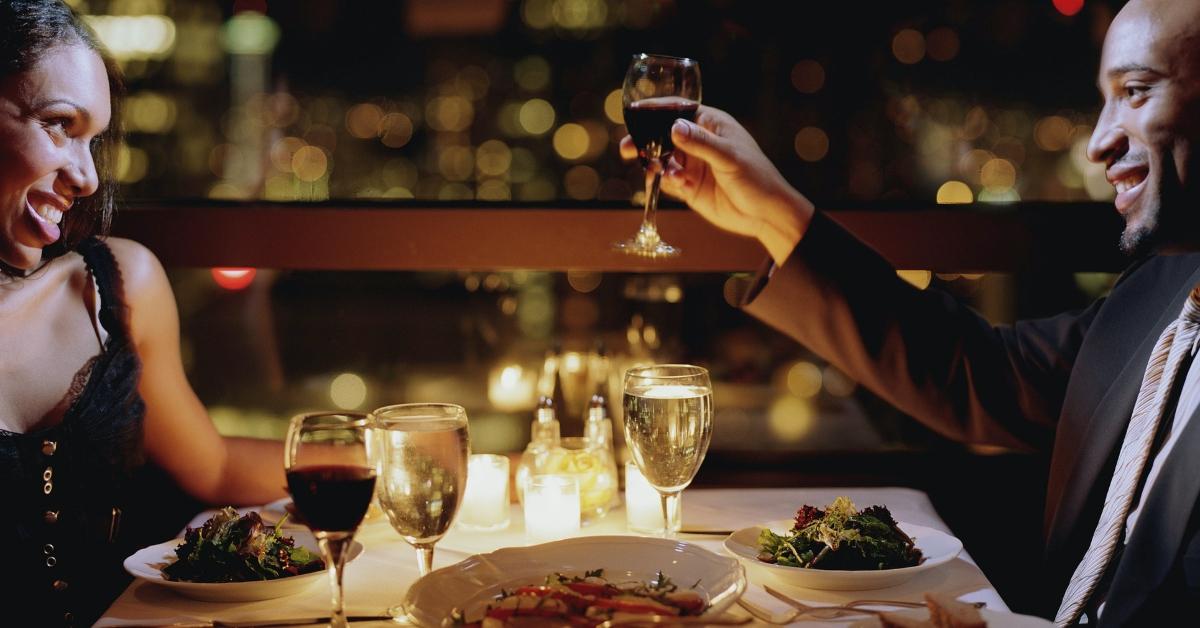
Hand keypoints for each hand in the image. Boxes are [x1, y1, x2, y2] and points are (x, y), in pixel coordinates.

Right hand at [620, 106, 813, 264]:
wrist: (764, 214)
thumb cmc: (756, 177)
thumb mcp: (729, 157)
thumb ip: (701, 143)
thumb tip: (673, 128)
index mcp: (710, 124)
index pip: (678, 110)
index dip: (655, 109)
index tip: (634, 112)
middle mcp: (698, 142)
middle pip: (661, 135)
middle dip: (644, 141)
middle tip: (627, 148)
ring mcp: (692, 164)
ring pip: (661, 159)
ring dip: (655, 165)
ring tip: (657, 171)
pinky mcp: (688, 187)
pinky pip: (667, 180)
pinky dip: (666, 182)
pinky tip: (680, 185)